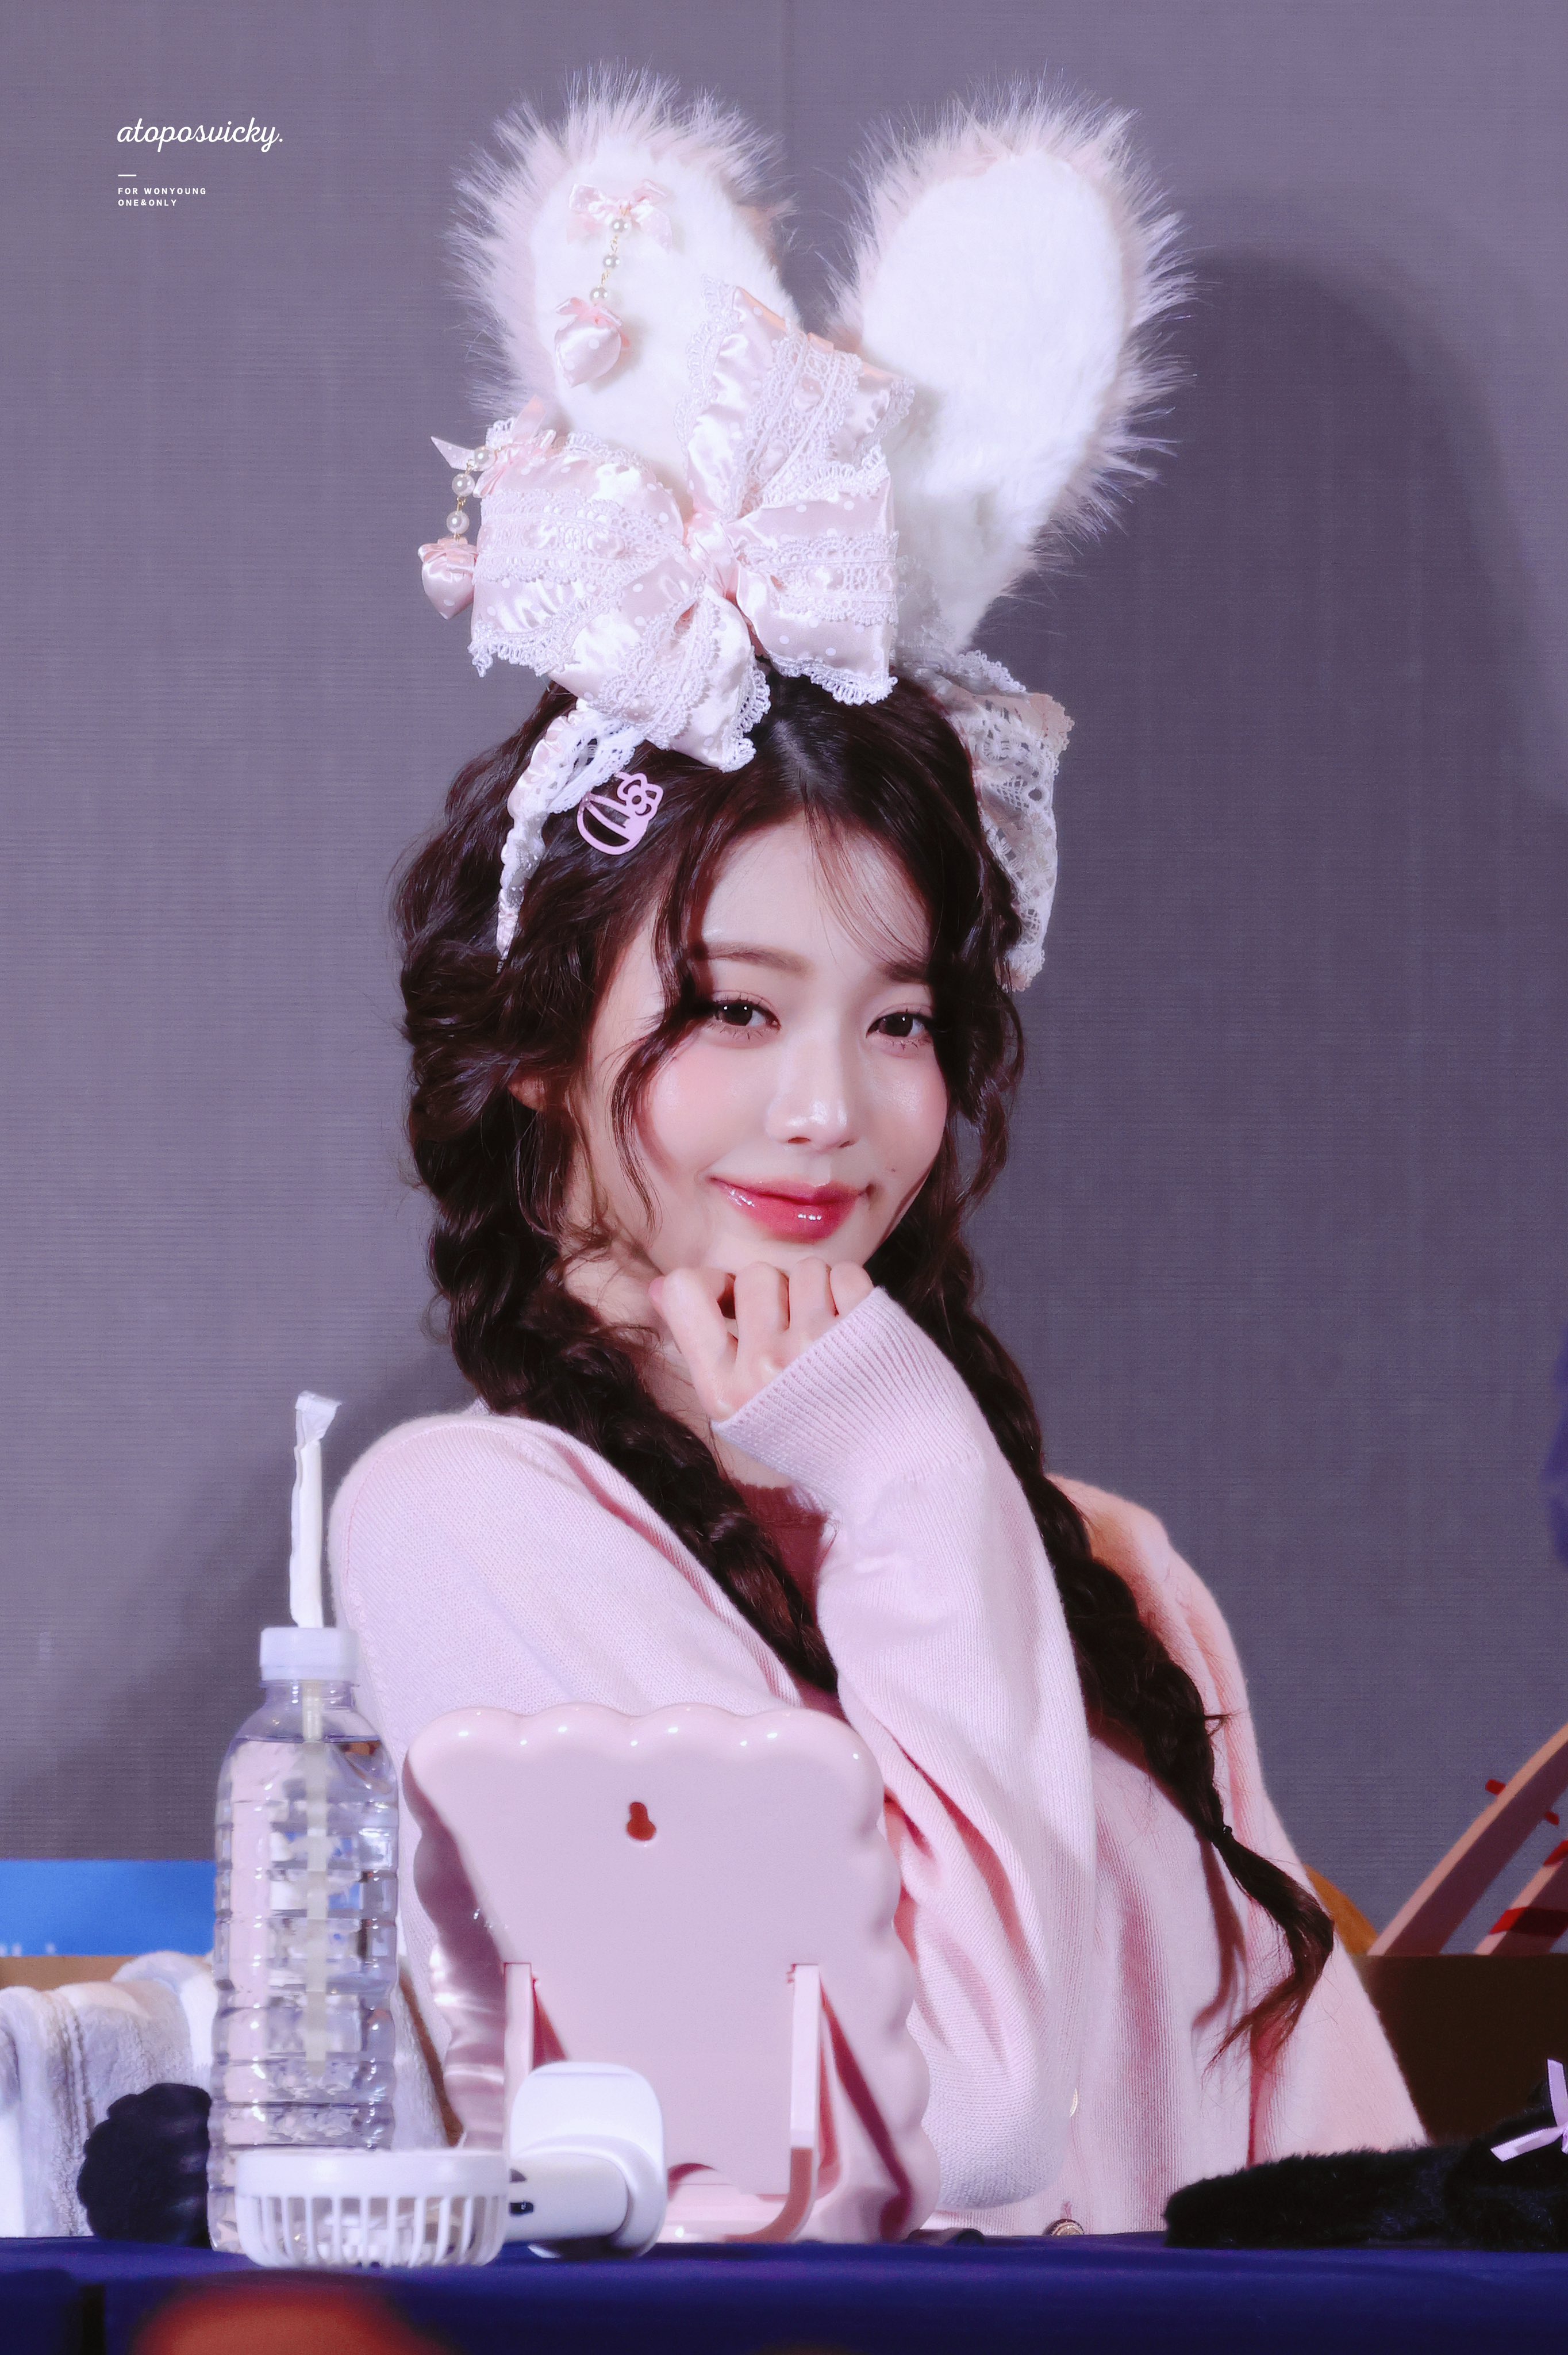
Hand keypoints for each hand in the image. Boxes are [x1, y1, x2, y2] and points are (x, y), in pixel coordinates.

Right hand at [649, 1259, 872, 1421]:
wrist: (896, 1466)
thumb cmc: (812, 1432)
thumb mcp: (741, 1409)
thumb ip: (700, 1348)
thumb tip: (660, 1287)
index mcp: (721, 1390)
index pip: (685, 1290)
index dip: (713, 1284)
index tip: (734, 1302)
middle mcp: (764, 1369)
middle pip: (754, 1275)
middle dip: (777, 1293)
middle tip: (796, 1331)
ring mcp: (816, 1348)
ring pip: (805, 1270)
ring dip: (818, 1292)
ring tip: (830, 1336)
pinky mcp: (865, 1331)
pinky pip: (846, 1273)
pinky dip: (853, 1293)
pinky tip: (856, 1330)